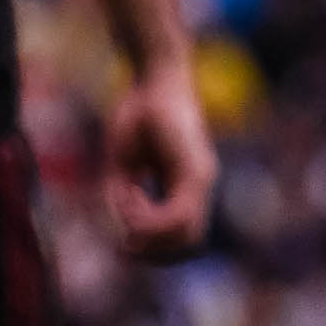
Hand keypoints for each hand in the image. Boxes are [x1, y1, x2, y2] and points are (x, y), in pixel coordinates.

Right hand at [103, 58, 214, 258]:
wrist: (154, 75)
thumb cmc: (137, 115)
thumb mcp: (125, 163)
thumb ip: (126, 197)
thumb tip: (128, 230)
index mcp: (187, 185)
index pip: (183, 237)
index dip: (156, 249)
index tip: (126, 240)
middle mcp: (200, 184)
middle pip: (188, 243)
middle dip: (155, 251)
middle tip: (125, 241)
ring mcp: (201, 177)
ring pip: (186, 232)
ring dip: (151, 233)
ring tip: (126, 204)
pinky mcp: (193, 168)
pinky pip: (177, 212)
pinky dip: (150, 215)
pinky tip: (130, 194)